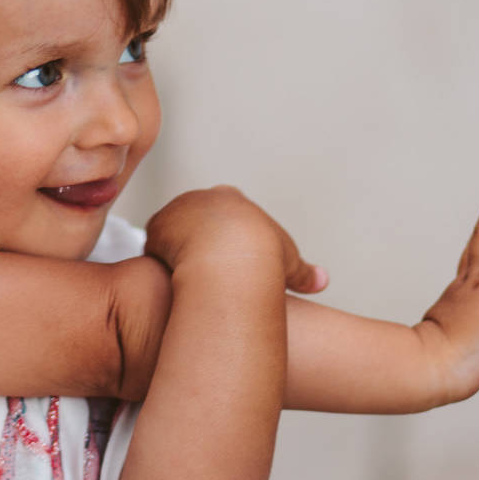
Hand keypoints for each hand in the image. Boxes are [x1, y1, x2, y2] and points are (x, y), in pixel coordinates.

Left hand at [144, 185, 328, 293]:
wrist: (231, 256)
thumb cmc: (263, 258)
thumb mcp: (288, 263)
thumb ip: (303, 272)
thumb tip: (322, 282)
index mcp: (232, 199)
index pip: (222, 216)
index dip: (223, 240)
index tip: (225, 261)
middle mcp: (202, 197)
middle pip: (193, 220)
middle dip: (196, 242)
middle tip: (202, 271)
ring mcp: (176, 209)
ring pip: (172, 231)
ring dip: (175, 250)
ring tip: (185, 278)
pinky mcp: (157, 225)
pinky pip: (155, 244)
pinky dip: (161, 259)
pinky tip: (171, 277)